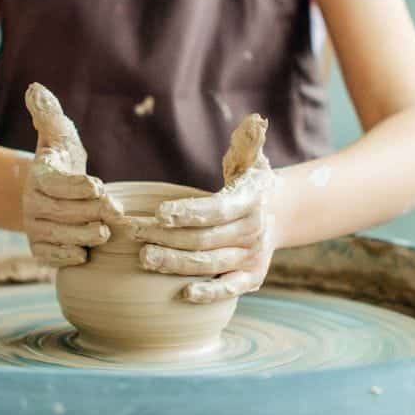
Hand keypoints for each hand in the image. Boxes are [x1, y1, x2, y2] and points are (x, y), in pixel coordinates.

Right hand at [22, 83, 119, 266]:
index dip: (78, 187)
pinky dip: (68, 256)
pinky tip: (85, 252)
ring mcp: (34, 227)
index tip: (99, 187)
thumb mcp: (59, 134)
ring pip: (60, 235)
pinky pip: (52, 256)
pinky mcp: (40, 248)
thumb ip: (49, 113)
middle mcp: (32, 203)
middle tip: (116, 212)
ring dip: (84, 234)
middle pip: (63, 211)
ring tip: (105, 232)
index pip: (56, 184)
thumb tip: (35, 88)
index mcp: (38, 175)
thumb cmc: (62, 160)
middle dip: (91, 212)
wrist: (52, 192)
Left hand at [133, 114, 277, 302]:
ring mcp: (253, 258)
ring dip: (175, 264)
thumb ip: (248, 141)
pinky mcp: (252, 278)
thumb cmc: (250, 183)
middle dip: (167, 237)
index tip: (158, 212)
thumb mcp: (251, 159)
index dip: (188, 212)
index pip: (216, 209)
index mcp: (251, 202)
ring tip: (144, 258)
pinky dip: (208, 294)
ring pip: (209, 264)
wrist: (279, 213)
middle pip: (204, 239)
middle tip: (135, 234)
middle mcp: (254, 232)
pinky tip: (182, 294)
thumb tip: (254, 119)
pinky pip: (229, 289)